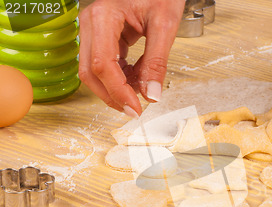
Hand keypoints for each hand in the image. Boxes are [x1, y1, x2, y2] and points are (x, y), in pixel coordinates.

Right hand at [79, 0, 184, 116]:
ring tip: (142, 88)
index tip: (135, 109)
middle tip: (135, 109)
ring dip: (117, 87)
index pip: (102, 64)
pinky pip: (105, 63)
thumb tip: (152, 95)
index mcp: (105, 17)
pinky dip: (121, 76)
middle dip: (112, 95)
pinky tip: (138, 77)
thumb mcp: (165, 25)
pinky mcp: (103, 35)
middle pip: (90, 72)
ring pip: (94, 71)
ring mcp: (95, 29)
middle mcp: (93, 23)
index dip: (118, 92)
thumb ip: (157, 62)